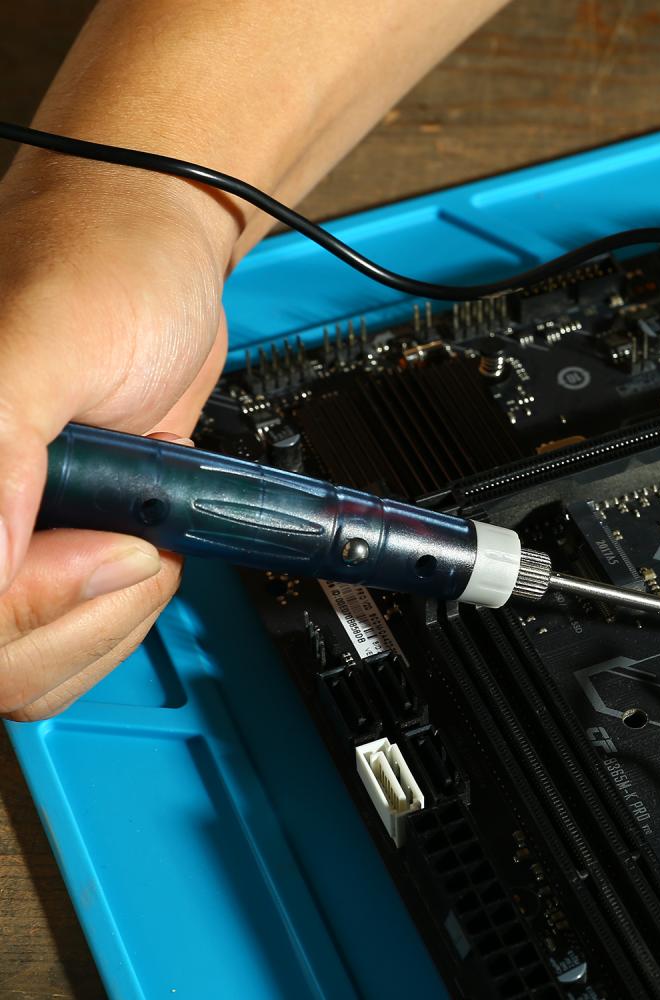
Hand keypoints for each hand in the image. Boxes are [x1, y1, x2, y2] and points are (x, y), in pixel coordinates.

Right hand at [0, 157, 236, 718]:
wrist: (165, 268)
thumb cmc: (106, 264)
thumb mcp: (49, 333)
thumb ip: (2, 440)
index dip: (22, 600)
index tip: (105, 545)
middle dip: (79, 610)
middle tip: (137, 536)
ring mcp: (6, 539)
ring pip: (27, 663)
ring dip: (109, 617)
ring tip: (145, 533)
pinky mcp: (49, 553)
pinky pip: (68, 638)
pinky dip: (121, 617)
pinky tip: (143, 549)